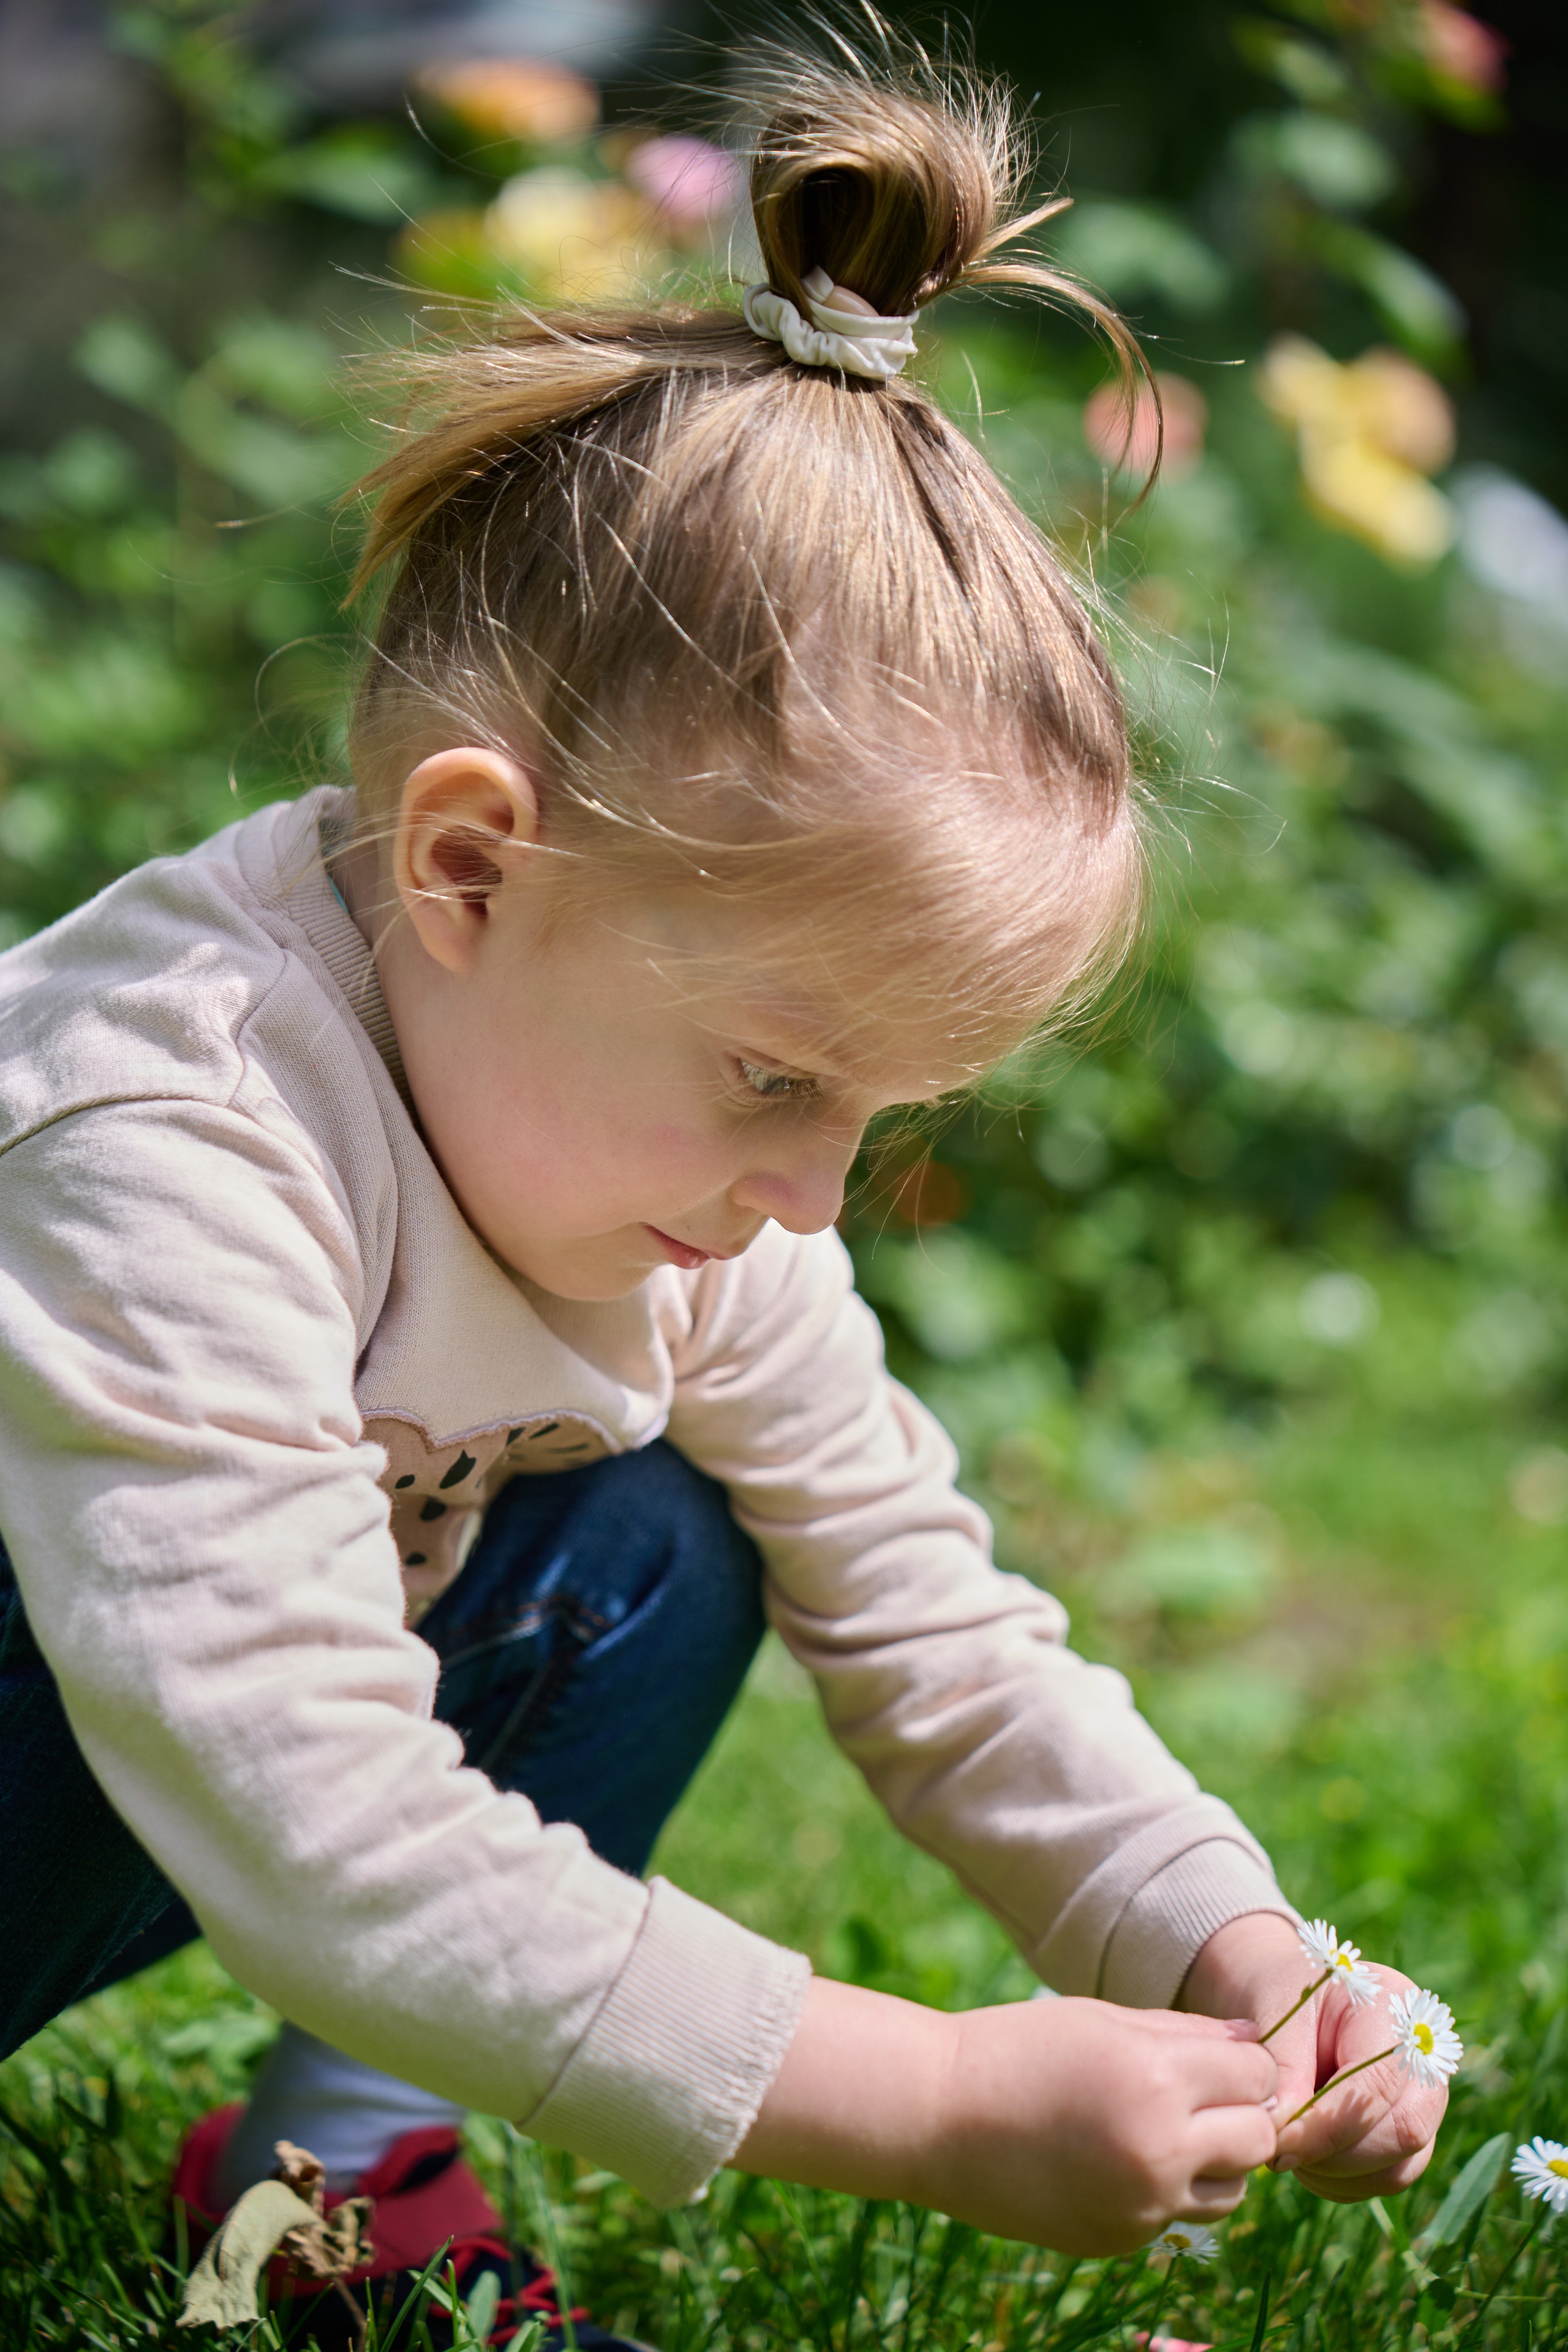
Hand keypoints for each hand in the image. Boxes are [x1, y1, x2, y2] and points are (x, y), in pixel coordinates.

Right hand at [734, 1975, 1277, 2253]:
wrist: (939, 2118)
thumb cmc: (1019, 2048)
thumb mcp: (1102, 2020)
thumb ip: (1183, 2032)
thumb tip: (1250, 2039)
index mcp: (1158, 2078)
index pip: (1257, 2074)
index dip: (1243, 2063)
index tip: (1217, 2058)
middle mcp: (1160, 2148)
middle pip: (1260, 2138)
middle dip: (1241, 2113)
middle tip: (1201, 2096)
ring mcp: (1141, 2203)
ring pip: (1233, 2190)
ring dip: (1217, 2161)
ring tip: (1164, 2131)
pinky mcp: (1120, 2238)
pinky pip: (1177, 2215)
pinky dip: (1165, 2190)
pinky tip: (1116, 2159)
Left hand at [1181, 1914, 1446, 2199]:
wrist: (1286, 1990)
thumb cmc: (1279, 1991)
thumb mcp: (1274, 2011)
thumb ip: (1284, 2069)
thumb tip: (1284, 2134)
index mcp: (1394, 2008)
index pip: (1378, 2086)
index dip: (1327, 2126)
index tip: (1279, 2144)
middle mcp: (1425, 2057)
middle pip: (1404, 2131)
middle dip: (1336, 2154)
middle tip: (1280, 2149)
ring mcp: (1425, 2098)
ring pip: (1399, 2166)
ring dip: (1337, 2173)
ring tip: (1288, 2148)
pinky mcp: (1409, 2132)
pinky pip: (1387, 2177)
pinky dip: (1342, 2181)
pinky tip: (1305, 2157)